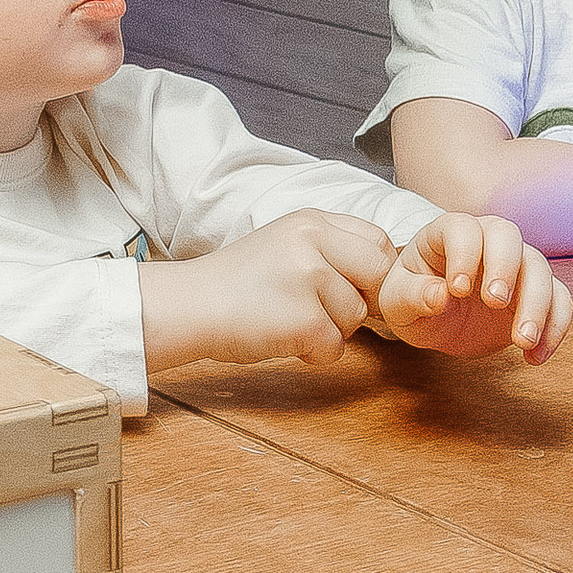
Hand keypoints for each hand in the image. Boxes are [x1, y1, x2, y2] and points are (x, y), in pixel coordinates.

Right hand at [134, 210, 395, 372]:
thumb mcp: (285, 245)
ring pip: (356, 316)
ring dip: (330, 330)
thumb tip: (383, 277)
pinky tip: (282, 338)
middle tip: (321, 311)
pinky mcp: (303, 319)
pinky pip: (335, 347)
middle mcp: (313, 241)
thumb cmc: (237, 283)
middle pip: (378, 277)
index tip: (348, 288)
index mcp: (311, 220)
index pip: (378, 241)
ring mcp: (309, 279)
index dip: (371, 272)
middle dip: (359, 301)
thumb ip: (331, 250)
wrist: (188, 306)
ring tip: (288, 320)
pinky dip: (313, 353)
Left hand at [373, 214, 570, 364]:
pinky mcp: (535, 291)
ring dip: (537, 305)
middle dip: (505, 268)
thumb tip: (439, 295)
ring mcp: (515, 264)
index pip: (463, 228)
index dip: (463, 254)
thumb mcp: (397, 303)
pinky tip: (535, 356)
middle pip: (508, 236)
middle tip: (495, 303)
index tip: (456, 289)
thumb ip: (413, 296)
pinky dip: (555, 327)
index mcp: (448, 233)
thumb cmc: (413, 300)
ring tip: (523, 341)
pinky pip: (559, 299)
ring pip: (540, 268)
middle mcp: (486, 240)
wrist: (434, 320)